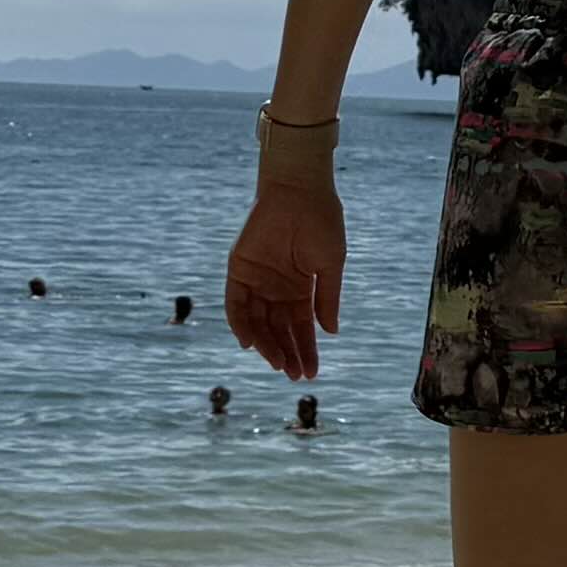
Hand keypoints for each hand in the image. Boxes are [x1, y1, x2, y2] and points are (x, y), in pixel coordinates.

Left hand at [224, 184, 342, 379]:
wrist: (299, 191)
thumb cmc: (321, 223)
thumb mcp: (330, 265)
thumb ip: (327, 299)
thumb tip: (330, 332)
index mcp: (301, 288)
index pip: (301, 326)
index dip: (306, 349)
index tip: (311, 372)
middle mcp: (277, 288)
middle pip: (279, 329)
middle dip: (287, 352)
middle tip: (293, 374)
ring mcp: (257, 281)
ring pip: (258, 322)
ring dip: (266, 344)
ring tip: (277, 363)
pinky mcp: (238, 270)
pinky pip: (236, 304)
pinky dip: (240, 324)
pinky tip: (251, 342)